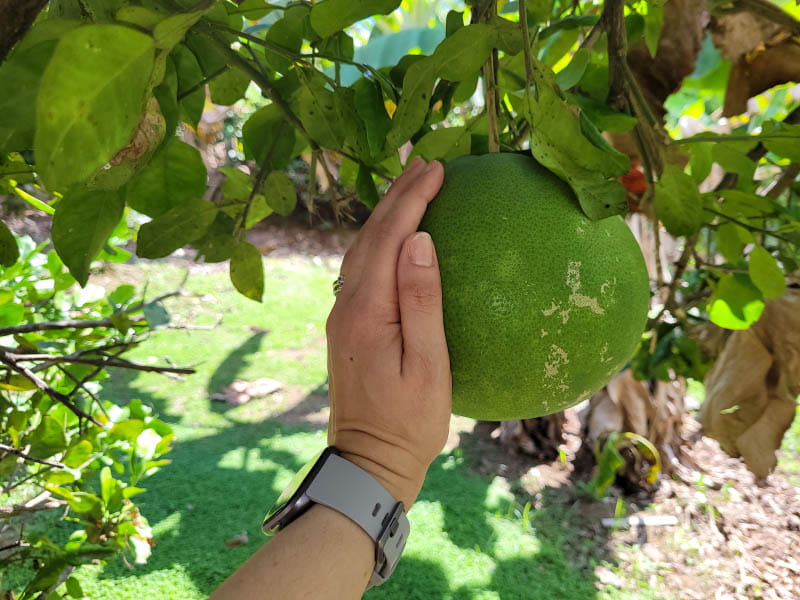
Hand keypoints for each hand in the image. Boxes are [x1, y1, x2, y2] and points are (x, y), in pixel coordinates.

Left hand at [325, 158, 450, 508]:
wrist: (368, 461)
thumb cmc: (409, 421)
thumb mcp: (428, 365)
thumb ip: (422, 301)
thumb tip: (420, 241)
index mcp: (367, 311)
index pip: (388, 238)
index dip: (411, 200)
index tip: (435, 169)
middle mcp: (346, 306)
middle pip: (368, 236)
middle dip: (396, 196)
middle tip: (424, 163)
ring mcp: (342, 316)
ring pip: (361, 250)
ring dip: (384, 214)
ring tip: (409, 185)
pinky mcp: (347, 326)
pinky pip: (361, 269)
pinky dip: (379, 240)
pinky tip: (396, 236)